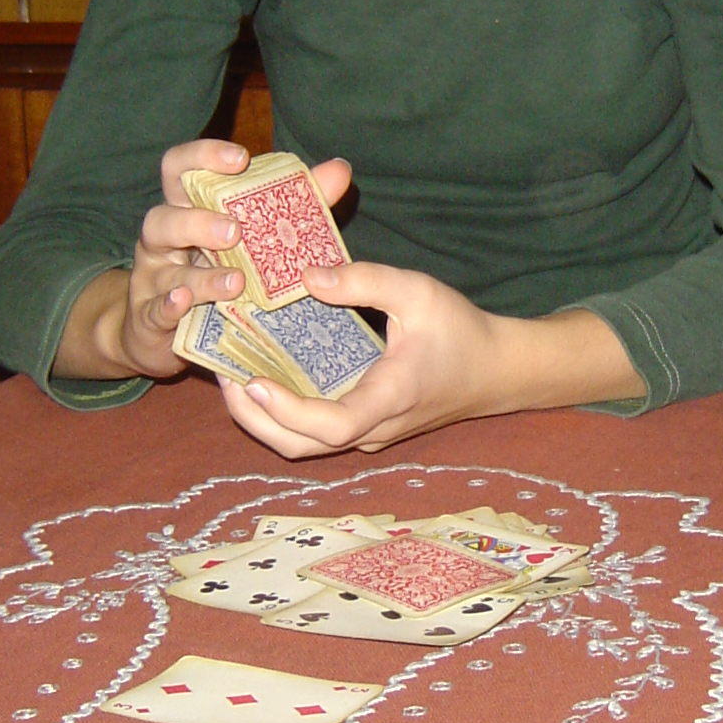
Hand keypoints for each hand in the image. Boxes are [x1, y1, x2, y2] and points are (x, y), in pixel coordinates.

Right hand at [61, 142, 352, 381]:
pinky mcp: (150, 319)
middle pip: (163, 217)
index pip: (179, 169)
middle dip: (197, 222)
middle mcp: (162, 240)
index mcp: (185, 209)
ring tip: (236, 281)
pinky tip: (184, 303)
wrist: (157, 328)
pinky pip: (155, 312)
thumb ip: (294, 203)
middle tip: (235, 230)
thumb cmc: (213, 269)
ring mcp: (153, 280)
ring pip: (165, 271)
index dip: (203, 157)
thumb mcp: (249, 237)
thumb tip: (339, 170)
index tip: (240, 159)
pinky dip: (169, 307)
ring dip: (201, 276)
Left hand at [217, 260, 641, 457]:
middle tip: (225, 374)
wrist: (497, 370)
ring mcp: (368, 435)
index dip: (286, 410)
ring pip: (302, 446)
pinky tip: (266, 376)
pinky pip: (315, 433)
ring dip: (262, 419)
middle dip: (254, 418)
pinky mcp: (365, 429)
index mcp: (388, 398)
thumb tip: (305, 276)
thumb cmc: (461, 329)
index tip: (254, 381)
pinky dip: (282, 414)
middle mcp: (374, 428)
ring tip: (235, 375)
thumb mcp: (418, 291)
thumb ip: (364, 280)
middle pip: (300, 447)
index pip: (330, 426)